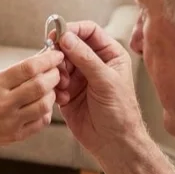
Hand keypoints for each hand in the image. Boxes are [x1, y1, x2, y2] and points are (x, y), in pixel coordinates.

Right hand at [0, 49, 63, 146]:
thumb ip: (18, 72)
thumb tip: (45, 57)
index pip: (28, 68)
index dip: (47, 59)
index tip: (57, 55)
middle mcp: (3, 103)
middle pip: (40, 86)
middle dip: (54, 76)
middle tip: (56, 72)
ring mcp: (10, 121)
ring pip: (44, 105)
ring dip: (52, 94)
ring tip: (48, 90)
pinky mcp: (17, 135)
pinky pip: (42, 121)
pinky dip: (47, 111)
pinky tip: (42, 106)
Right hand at [52, 21, 144, 157]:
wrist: (113, 143)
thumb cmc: (120, 113)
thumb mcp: (105, 81)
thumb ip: (85, 58)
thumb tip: (67, 38)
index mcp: (109, 55)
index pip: (89, 31)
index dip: (72, 30)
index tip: (57, 35)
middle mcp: (94, 63)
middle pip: (70, 46)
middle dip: (61, 54)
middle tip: (56, 63)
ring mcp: (79, 78)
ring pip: (59, 64)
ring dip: (57, 73)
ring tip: (63, 85)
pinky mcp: (67, 92)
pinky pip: (54, 82)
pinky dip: (54, 87)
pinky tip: (62, 99)